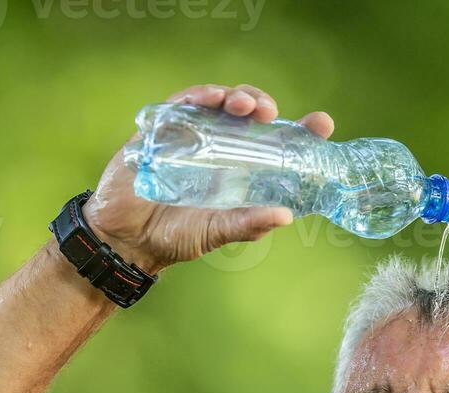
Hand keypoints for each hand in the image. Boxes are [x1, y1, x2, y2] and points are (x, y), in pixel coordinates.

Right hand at [82, 83, 334, 273]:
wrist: (126, 240)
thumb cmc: (174, 236)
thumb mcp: (217, 232)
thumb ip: (248, 224)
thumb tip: (285, 215)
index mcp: (240, 170)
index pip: (276, 142)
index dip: (301, 131)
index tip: (322, 124)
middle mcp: (220, 147)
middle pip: (249, 114)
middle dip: (263, 105)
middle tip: (269, 113)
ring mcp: (191, 135)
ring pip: (220, 102)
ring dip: (236, 96)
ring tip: (244, 105)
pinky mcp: (162, 130)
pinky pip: (182, 103)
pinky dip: (199, 96)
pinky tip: (211, 100)